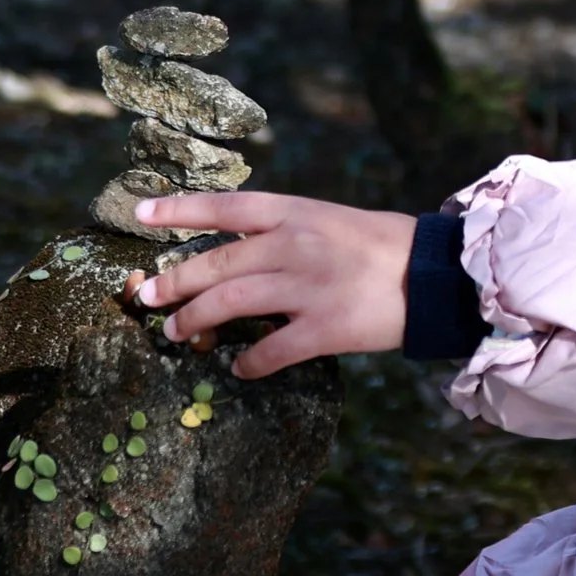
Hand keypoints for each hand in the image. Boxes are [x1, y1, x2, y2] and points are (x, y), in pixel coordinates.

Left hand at [130, 192, 415, 378]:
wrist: (435, 273)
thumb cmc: (382, 244)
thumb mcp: (328, 220)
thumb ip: (284, 232)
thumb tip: (238, 254)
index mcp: (295, 212)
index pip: (225, 207)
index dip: (179, 211)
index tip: (140, 216)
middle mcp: (294, 245)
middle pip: (217, 264)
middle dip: (175, 283)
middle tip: (147, 298)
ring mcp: (307, 287)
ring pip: (231, 305)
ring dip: (196, 321)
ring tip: (175, 334)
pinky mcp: (324, 328)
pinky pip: (270, 351)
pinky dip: (248, 362)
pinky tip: (238, 368)